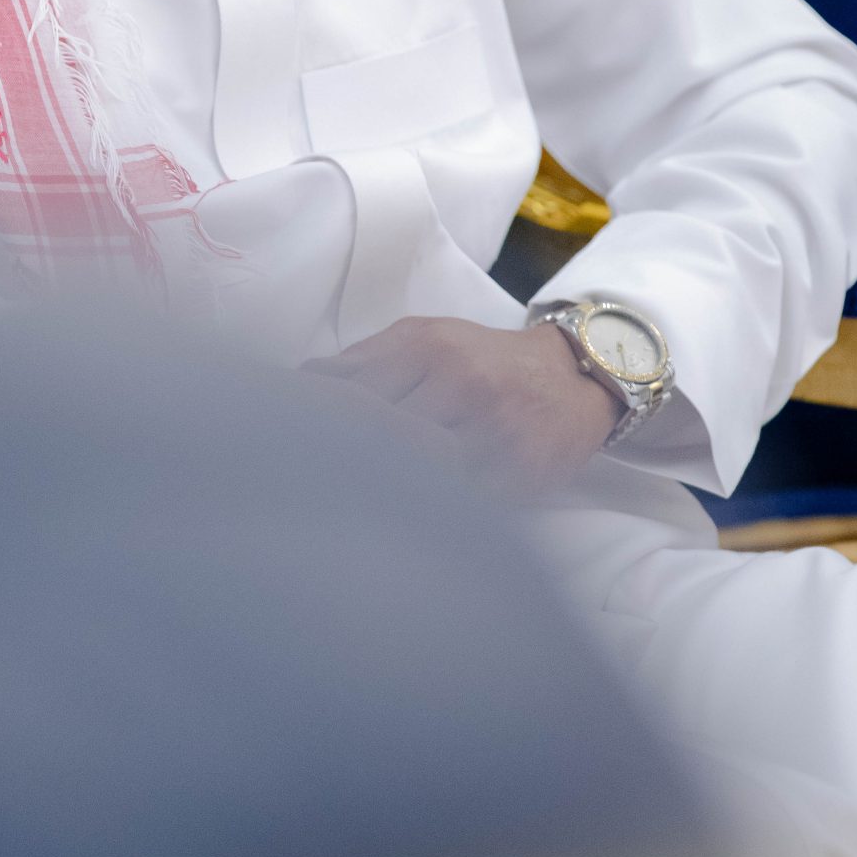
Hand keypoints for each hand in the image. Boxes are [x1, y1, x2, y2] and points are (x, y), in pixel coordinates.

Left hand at [303, 316, 617, 490]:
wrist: (571, 377)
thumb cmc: (482, 359)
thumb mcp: (423, 338)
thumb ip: (362, 360)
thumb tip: (298, 381)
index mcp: (428, 349)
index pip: (357, 394)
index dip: (317, 424)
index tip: (285, 443)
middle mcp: (462, 384)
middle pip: (384, 435)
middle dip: (344, 461)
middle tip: (307, 485)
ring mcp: (493, 432)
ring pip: (423, 472)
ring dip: (384, 490)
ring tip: (346, 507)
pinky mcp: (519, 475)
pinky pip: (463, 501)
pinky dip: (432, 511)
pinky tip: (405, 518)